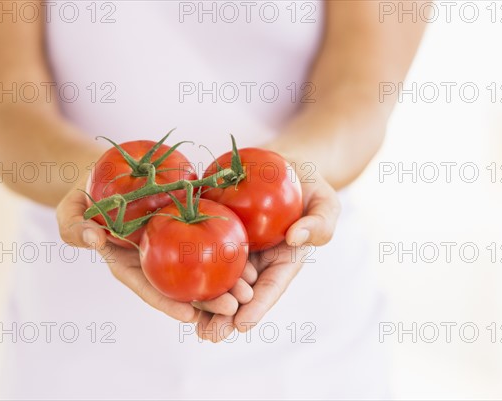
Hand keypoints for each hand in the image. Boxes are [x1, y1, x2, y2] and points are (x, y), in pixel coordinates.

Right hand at [56, 177, 255, 322]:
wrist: (112, 172)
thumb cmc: (87, 191)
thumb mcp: (71, 207)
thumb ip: (74, 225)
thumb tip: (93, 238)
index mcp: (127, 261)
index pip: (147, 287)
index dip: (165, 302)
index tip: (189, 316)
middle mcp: (154, 257)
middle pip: (180, 284)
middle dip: (206, 300)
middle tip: (233, 306)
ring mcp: (174, 241)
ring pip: (200, 266)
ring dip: (224, 280)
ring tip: (248, 290)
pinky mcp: (190, 221)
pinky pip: (209, 235)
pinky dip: (227, 248)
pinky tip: (249, 257)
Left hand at [196, 169, 340, 341]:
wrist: (284, 167)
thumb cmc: (311, 187)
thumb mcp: (326, 204)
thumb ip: (319, 223)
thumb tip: (295, 237)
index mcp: (284, 260)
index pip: (271, 286)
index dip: (258, 306)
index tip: (242, 324)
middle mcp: (258, 260)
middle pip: (242, 291)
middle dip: (226, 315)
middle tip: (210, 334)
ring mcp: (236, 247)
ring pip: (219, 278)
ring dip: (206, 301)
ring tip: (192, 322)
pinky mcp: (217, 231)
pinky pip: (202, 249)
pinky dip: (191, 268)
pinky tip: (175, 285)